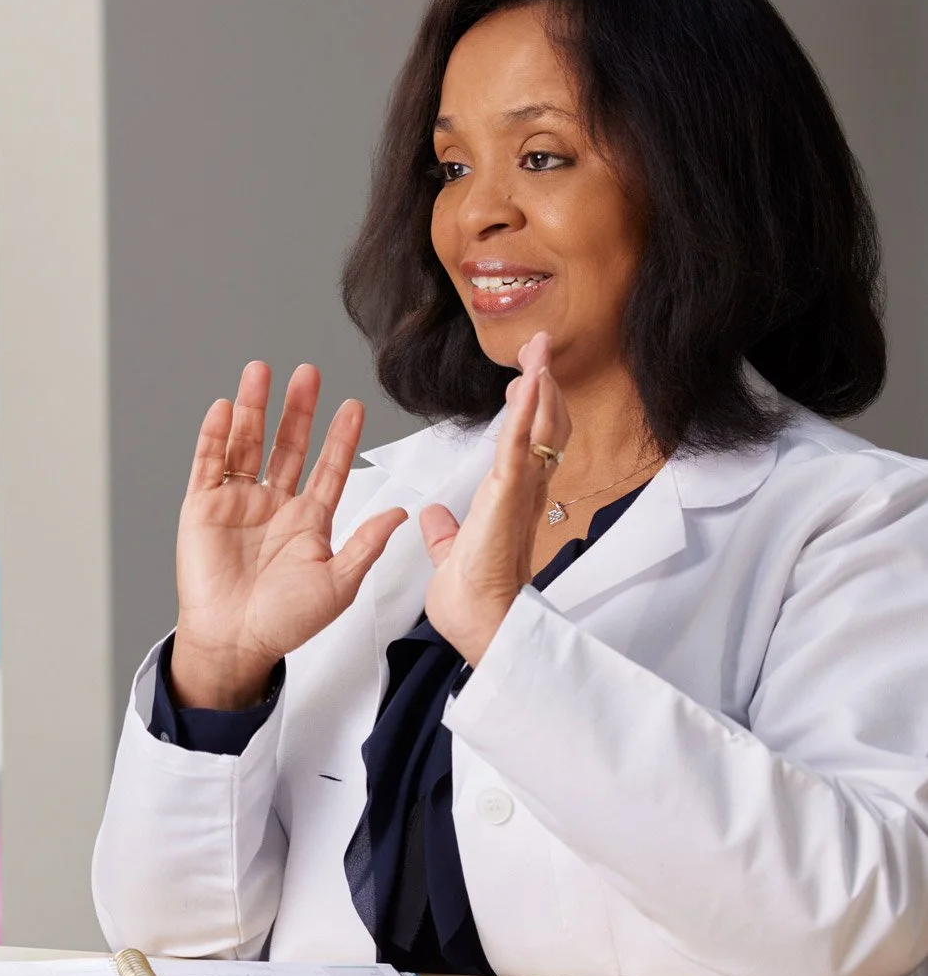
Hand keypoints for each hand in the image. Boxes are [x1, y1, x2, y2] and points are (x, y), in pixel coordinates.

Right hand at [172, 362, 408, 707]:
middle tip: (307, 374)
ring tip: (261, 372)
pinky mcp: (202, 507)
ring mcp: (236, 502)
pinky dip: (213, 435)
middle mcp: (273, 504)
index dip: (341, 437)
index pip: (329, 468)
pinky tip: (223, 408)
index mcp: (308, 520)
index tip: (353, 405)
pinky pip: (208, 464)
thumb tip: (400, 514)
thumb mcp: (338, 585)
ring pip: (247, 444)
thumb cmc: (286, 621)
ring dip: (254, 408)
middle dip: (298, 409)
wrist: (235, 640)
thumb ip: (365, 545)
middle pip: (287, 444)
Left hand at [421, 332, 571, 662]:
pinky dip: (524, 414)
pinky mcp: (507, 499)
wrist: (483, 627)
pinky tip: (529, 383)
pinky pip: (516, 448)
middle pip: (541, 428)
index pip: (522, 444)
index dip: (527, 412)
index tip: (522, 383)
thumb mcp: (450, 554)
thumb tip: (433, 516)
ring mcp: (518, 493)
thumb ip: (445, 531)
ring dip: (539, 386)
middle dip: (542, 385)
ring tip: (539, 348)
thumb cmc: (473, 600)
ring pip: (536, 429)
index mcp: (506, 501)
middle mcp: (521, 492)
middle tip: (540, 348)